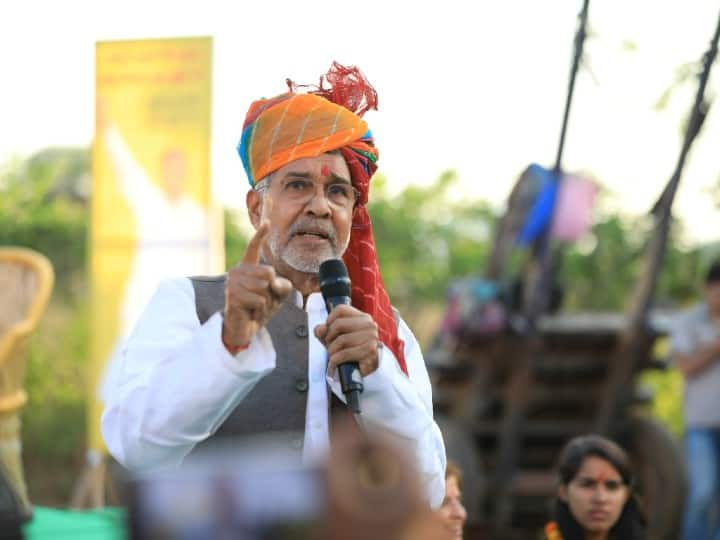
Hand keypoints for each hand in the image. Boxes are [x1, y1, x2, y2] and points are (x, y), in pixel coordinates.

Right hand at [222, 221, 291, 351]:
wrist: (244, 328)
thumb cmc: (261, 307)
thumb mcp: (278, 294)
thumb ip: (282, 285)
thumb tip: (271, 282)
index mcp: (249, 266)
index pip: (254, 247)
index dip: (261, 234)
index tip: (267, 222)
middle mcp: (238, 270)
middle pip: (268, 272)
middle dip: (271, 290)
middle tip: (262, 299)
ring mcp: (233, 282)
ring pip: (263, 287)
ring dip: (265, 301)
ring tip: (255, 306)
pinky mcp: (232, 295)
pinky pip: (258, 299)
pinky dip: (259, 309)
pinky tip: (251, 311)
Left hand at [314, 304, 379, 375]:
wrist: (363, 371)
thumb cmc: (348, 351)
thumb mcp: (332, 338)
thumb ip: (323, 330)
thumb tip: (321, 329)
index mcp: (362, 317)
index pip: (340, 309)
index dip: (329, 320)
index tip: (328, 332)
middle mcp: (369, 325)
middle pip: (339, 324)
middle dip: (329, 338)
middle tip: (329, 347)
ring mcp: (371, 338)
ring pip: (341, 340)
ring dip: (332, 351)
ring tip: (333, 357)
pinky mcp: (370, 352)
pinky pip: (344, 354)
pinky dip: (335, 360)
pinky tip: (335, 363)